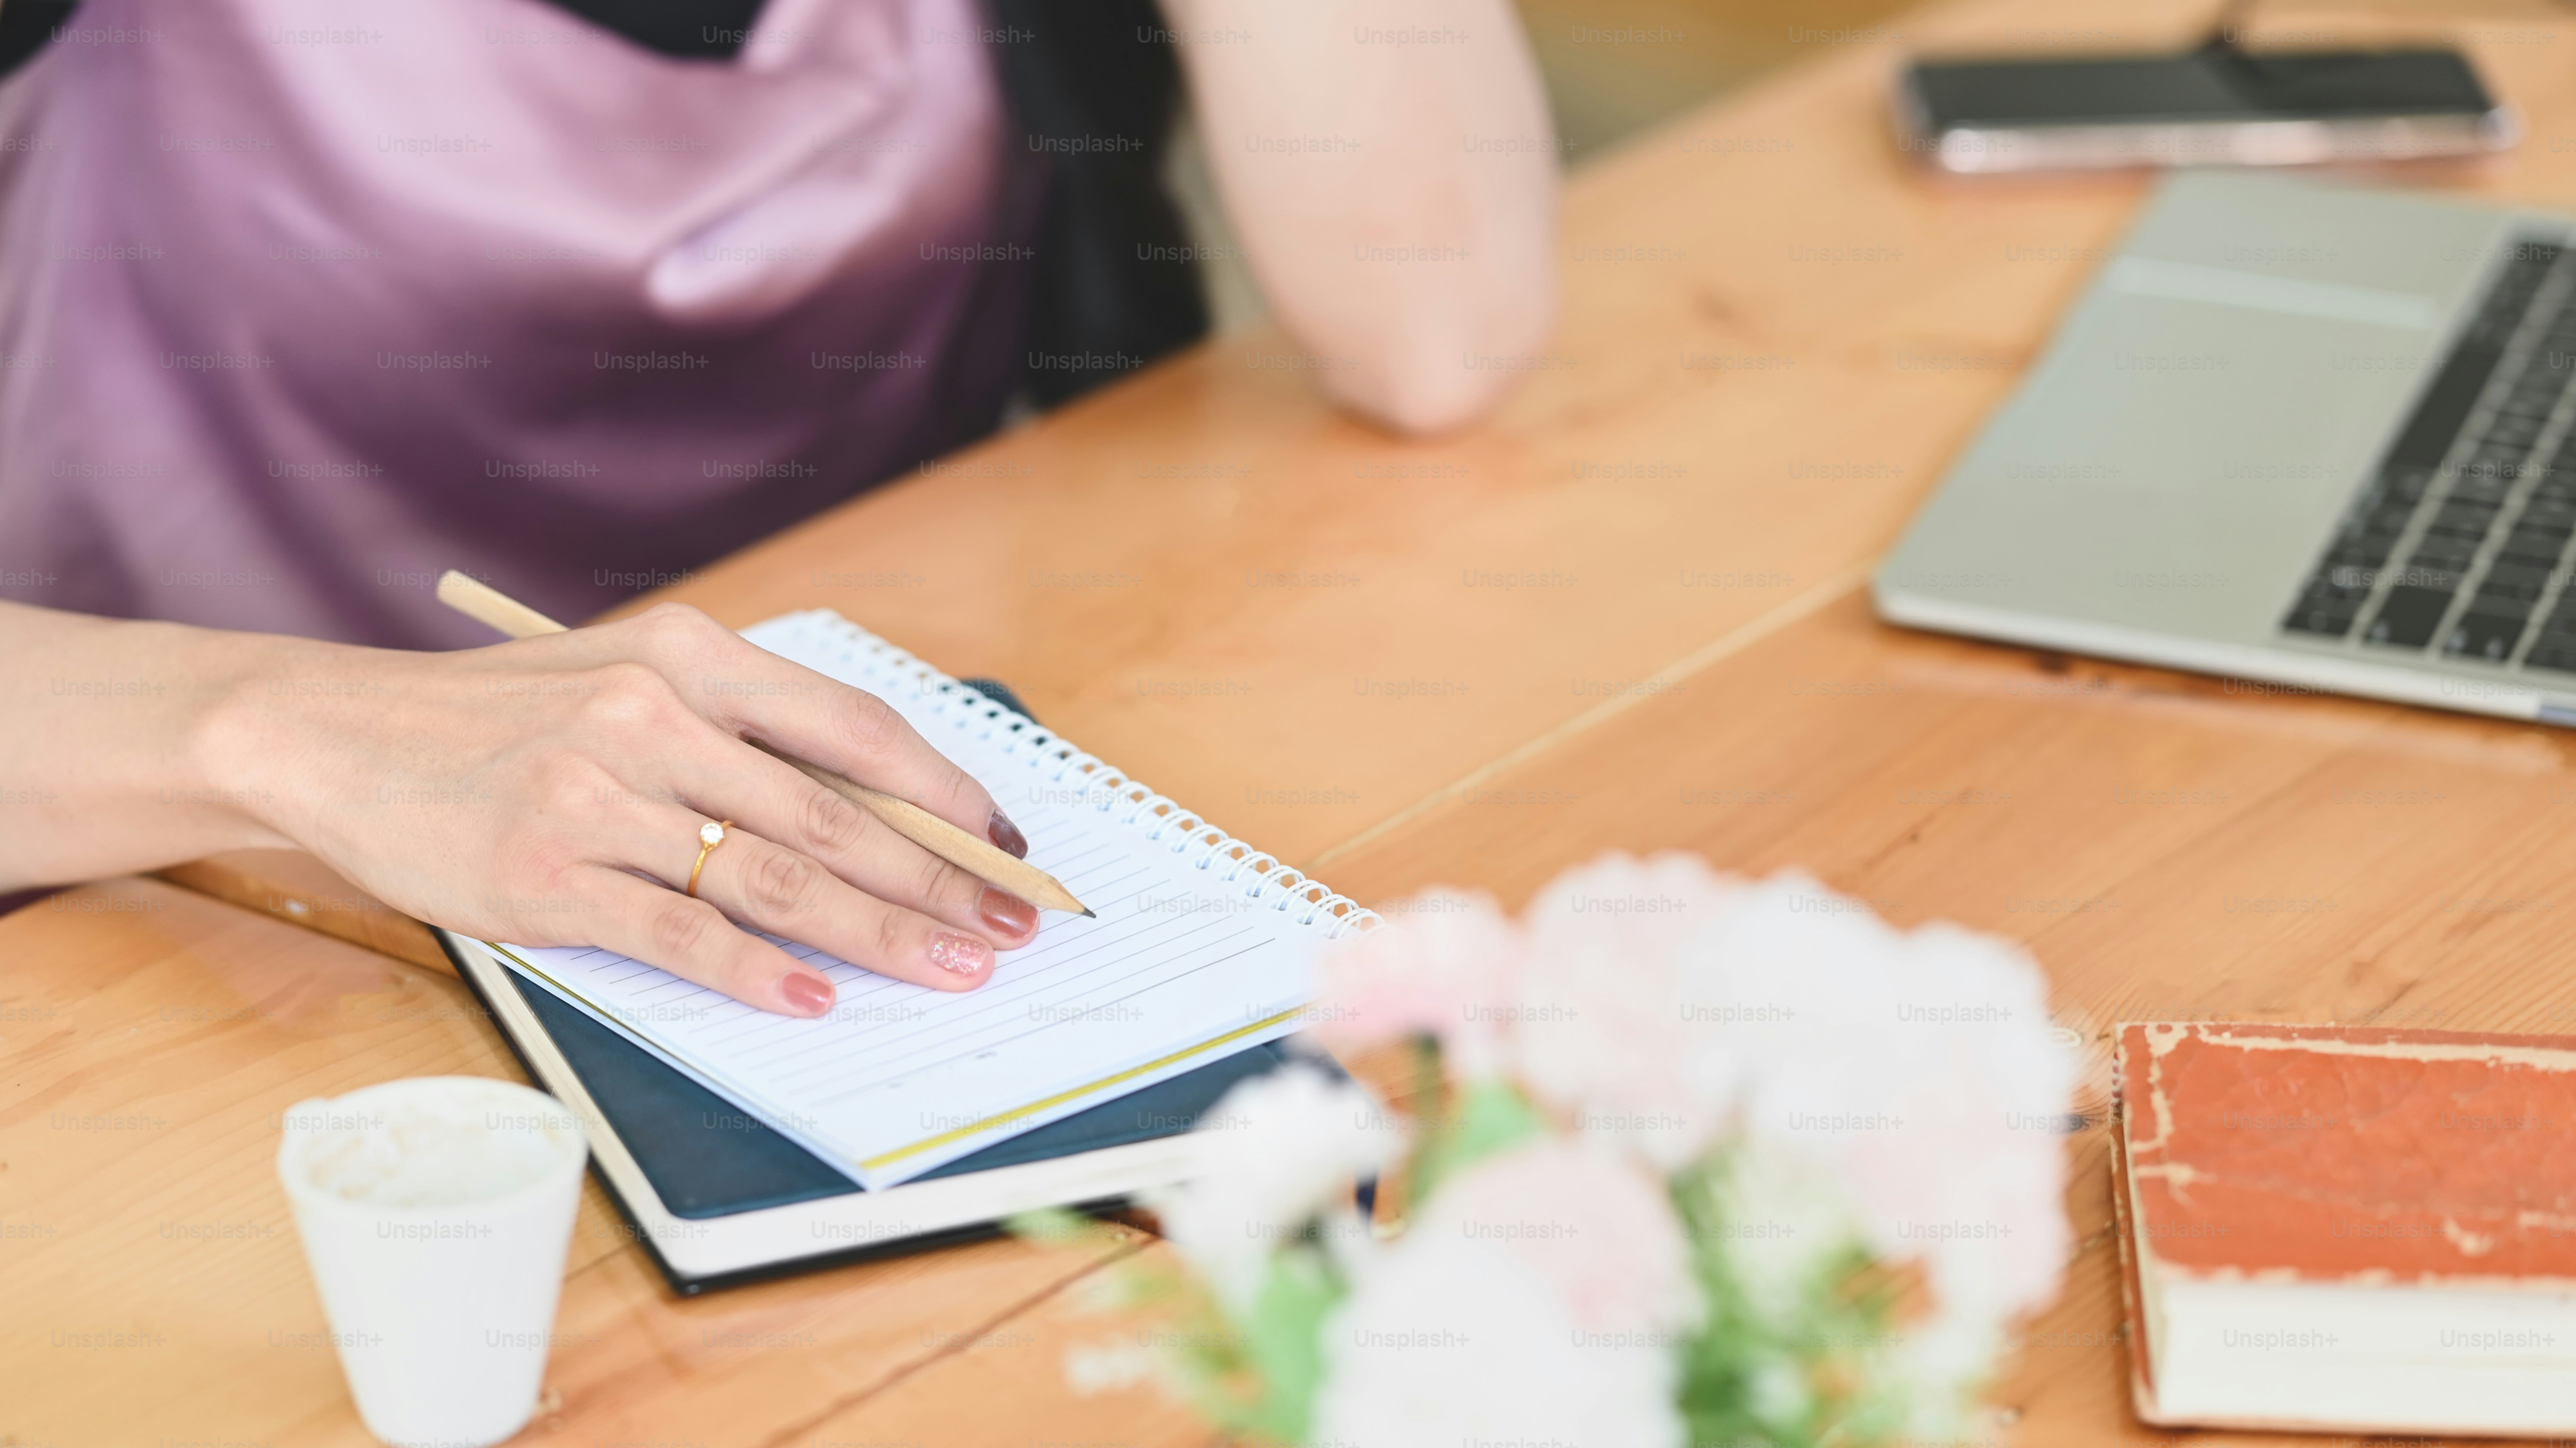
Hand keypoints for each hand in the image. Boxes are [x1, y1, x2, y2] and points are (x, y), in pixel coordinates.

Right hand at [203, 604, 1038, 1016]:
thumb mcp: (628, 681)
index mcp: (687, 654)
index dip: (943, 792)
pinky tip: (816, 998)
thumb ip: (738, 733)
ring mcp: (597, 797)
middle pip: (831, 812)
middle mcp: (651, 714)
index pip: (851, 728)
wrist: (337, 735)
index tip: (1005, 844)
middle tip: (1007, 926)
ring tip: (949, 968)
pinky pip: (679, 930)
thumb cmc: (504, 720)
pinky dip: (755, 971)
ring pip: (773, 875)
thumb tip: (873, 812)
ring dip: (876, 930)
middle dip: (936, 878)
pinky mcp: (547, 876)